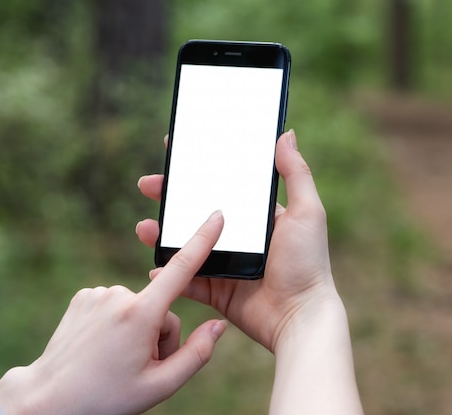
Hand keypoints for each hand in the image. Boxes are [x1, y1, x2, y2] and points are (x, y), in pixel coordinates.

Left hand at [0, 213, 226, 414]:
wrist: (48, 400)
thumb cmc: (106, 398)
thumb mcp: (160, 385)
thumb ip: (197, 354)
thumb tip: (218, 325)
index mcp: (141, 315)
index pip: (181, 269)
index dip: (203, 240)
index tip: (216, 216)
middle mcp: (119, 295)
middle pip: (163, 307)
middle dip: (161, 334)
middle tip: (139, 364)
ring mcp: (99, 294)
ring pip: (142, 306)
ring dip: (139, 329)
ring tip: (118, 357)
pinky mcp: (84, 296)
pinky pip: (119, 304)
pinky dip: (119, 322)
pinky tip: (103, 345)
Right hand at [136, 130, 339, 352]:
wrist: (300, 316)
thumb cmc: (307, 263)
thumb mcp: (307, 212)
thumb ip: (296, 174)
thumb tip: (284, 133)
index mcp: (260, 217)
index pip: (226, 187)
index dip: (201, 171)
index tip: (177, 151)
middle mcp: (243, 238)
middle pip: (199, 213)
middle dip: (172, 199)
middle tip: (148, 185)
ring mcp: (228, 265)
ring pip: (188, 246)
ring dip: (163, 235)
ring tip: (144, 227)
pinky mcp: (219, 292)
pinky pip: (189, 281)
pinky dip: (171, 275)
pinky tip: (154, 269)